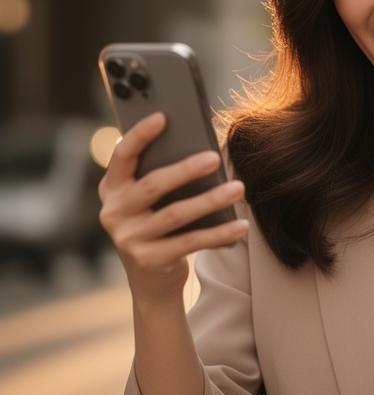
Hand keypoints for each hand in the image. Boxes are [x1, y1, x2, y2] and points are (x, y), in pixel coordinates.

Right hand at [97, 111, 249, 307]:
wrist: (152, 278)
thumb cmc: (157, 222)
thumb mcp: (151, 199)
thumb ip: (162, 173)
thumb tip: (202, 147)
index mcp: (112, 188)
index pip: (122, 156)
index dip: (140, 135)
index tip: (164, 116)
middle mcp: (114, 212)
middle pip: (153, 185)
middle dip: (186, 170)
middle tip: (215, 158)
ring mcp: (129, 239)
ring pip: (176, 214)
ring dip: (211, 200)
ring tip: (238, 188)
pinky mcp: (149, 260)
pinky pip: (190, 242)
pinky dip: (219, 233)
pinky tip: (241, 225)